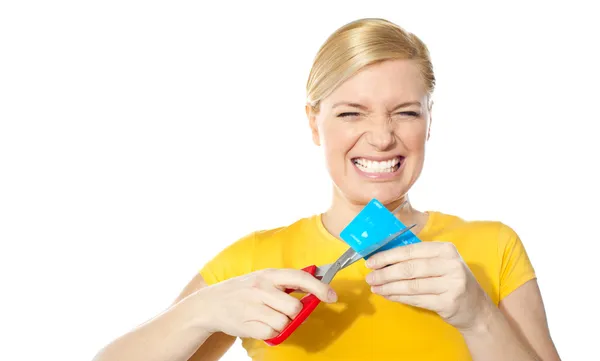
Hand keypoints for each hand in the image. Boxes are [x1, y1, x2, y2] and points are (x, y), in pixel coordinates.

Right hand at [192, 268, 336, 339]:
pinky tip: (260, 323)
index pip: (300, 278)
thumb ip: (286, 282)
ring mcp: (253, 307)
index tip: (332, 295)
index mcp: (268, 274)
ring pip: (284, 322)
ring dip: (282, 323)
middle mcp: (261, 289)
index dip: (319, 287)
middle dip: (294, 312)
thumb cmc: (243, 291)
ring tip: (268, 316)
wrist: (210, 304)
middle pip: (295, 307)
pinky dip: (270, 332)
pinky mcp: (247, 325)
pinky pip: (272, 334)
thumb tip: (316, 285)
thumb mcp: (263, 278)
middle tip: (284, 310)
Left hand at [365, 242, 490, 331]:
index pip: (410, 251)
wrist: (476, 308)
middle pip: (409, 268)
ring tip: (375, 287)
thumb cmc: (451, 281)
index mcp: (445, 249)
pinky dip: (399, 297)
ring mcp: (452, 284)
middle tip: (369, 277)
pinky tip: (388, 296)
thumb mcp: (440, 263)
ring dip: (389, 287)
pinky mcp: (449, 302)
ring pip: (411, 285)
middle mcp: (451, 264)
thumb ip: (417, 258)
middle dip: (385, 273)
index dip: (387, 256)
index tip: (371, 262)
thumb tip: (383, 258)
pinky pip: (417, 299)